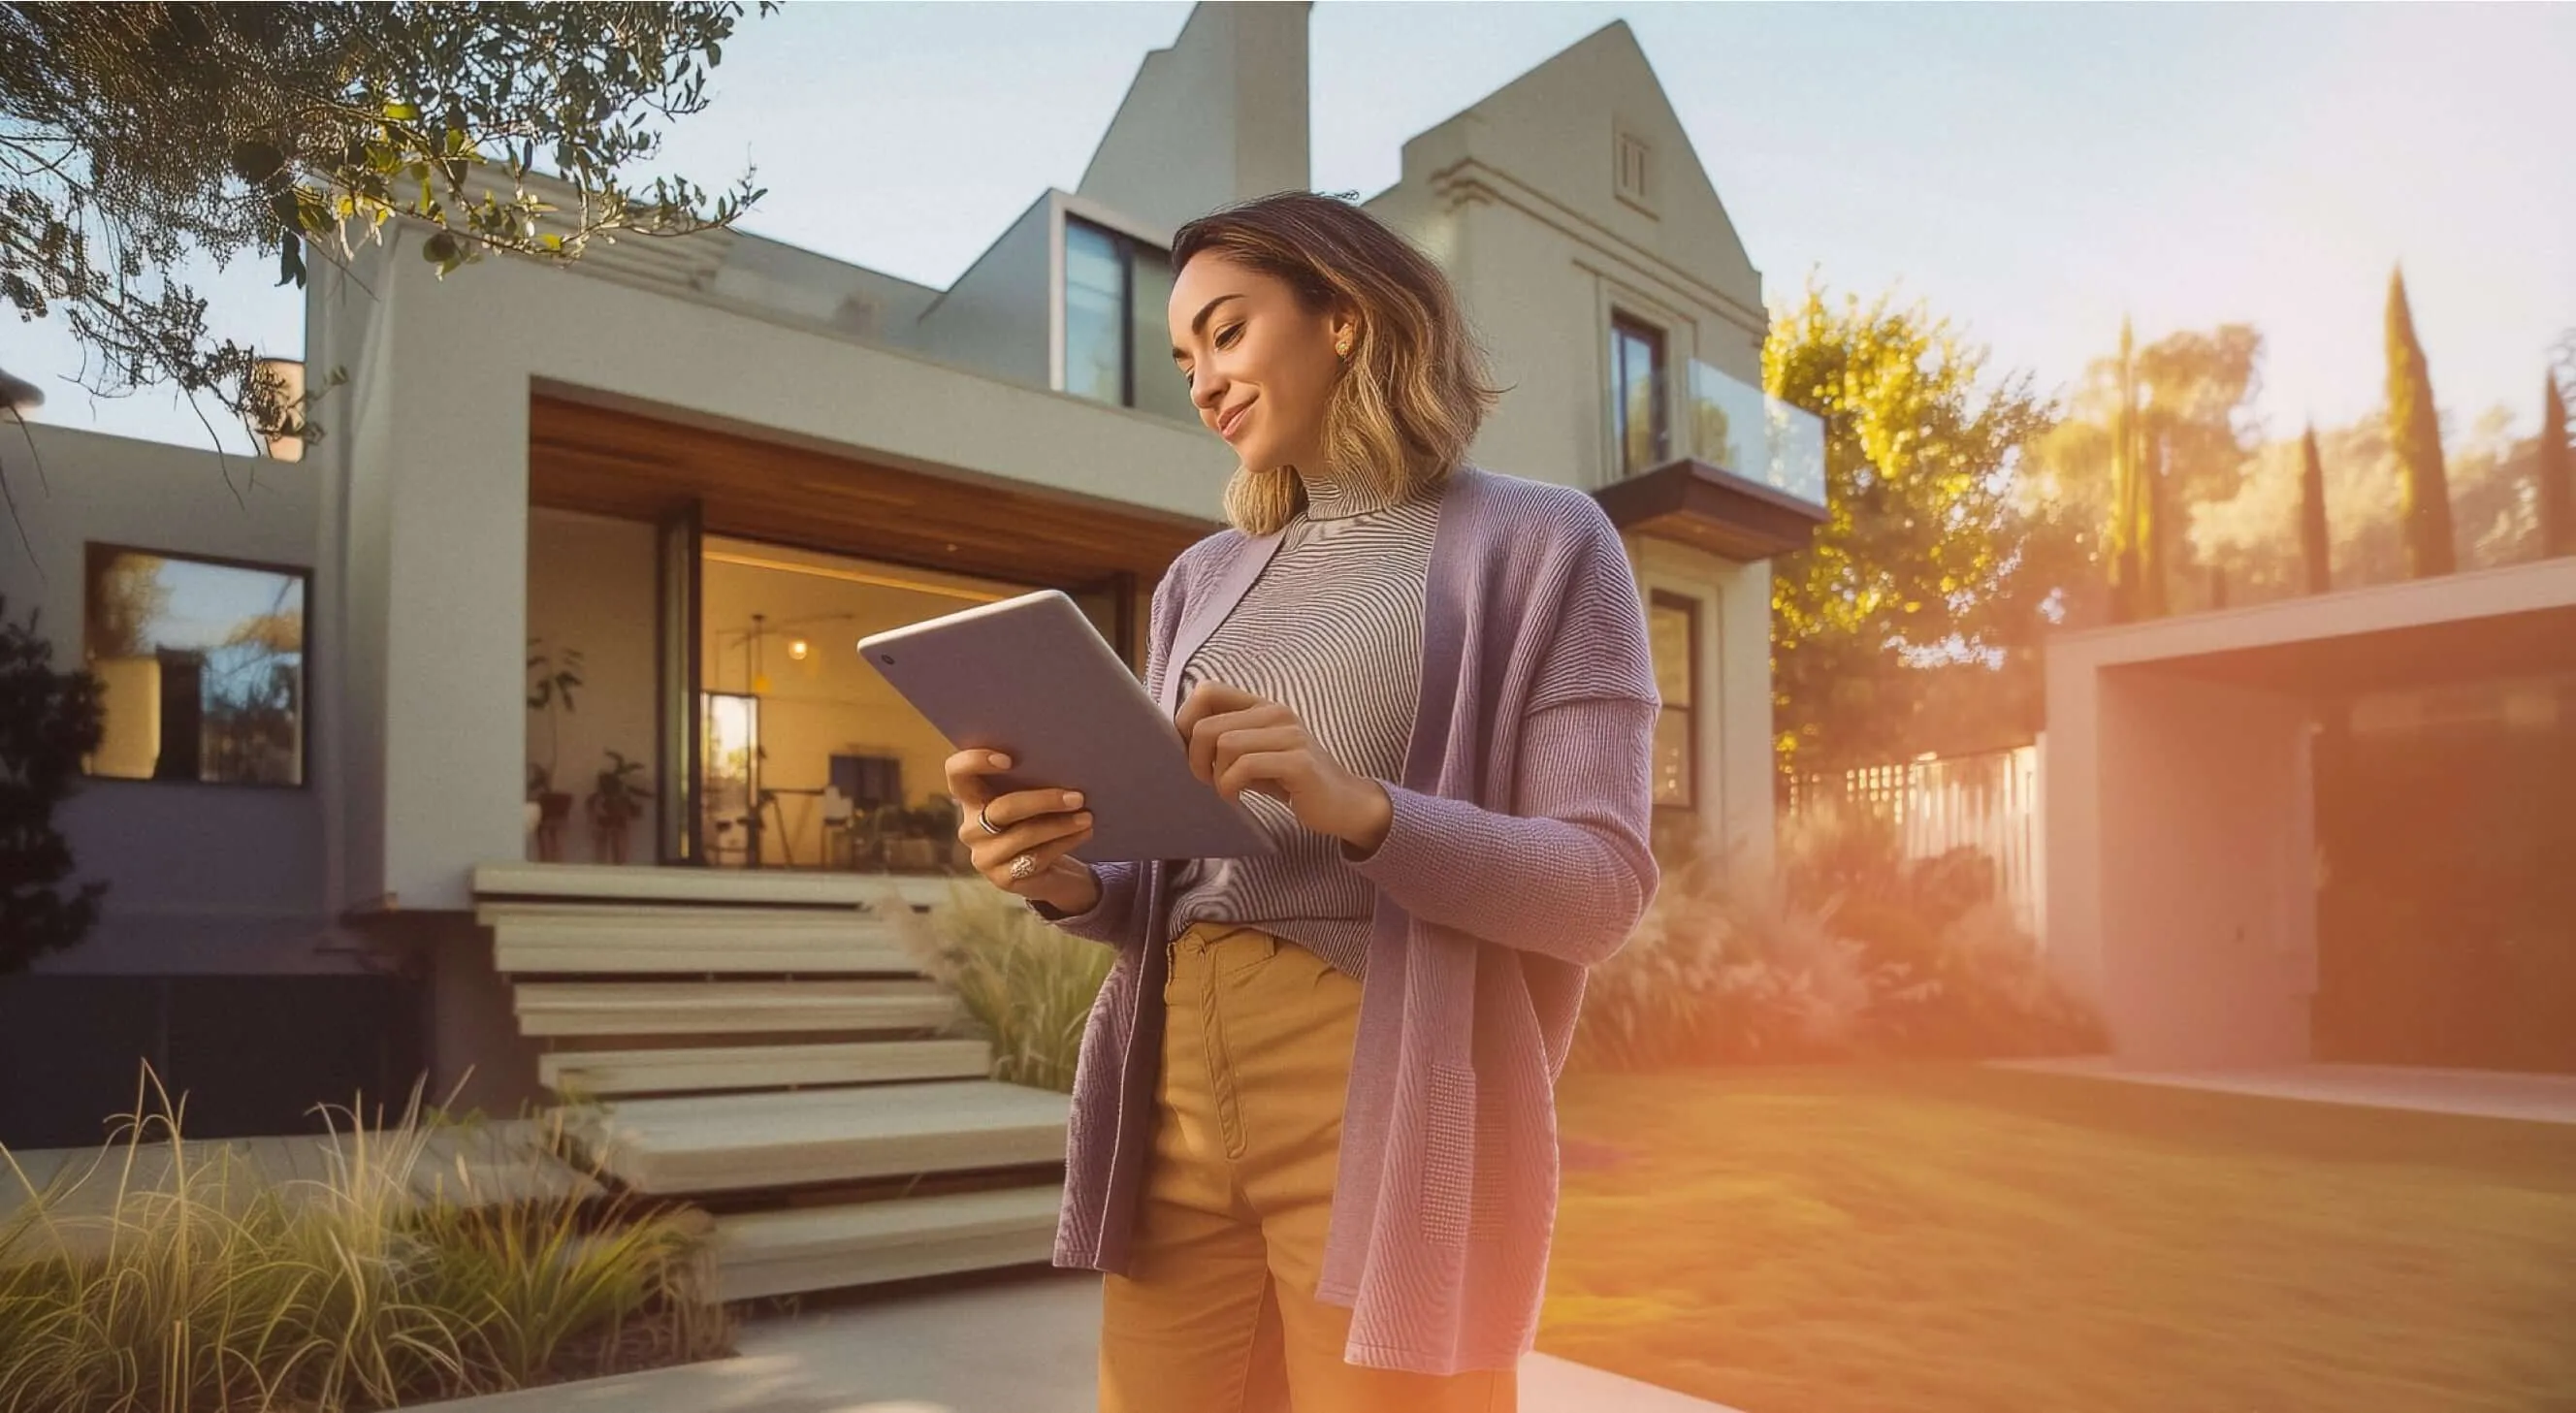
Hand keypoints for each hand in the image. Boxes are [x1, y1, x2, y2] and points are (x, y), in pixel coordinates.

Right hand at [944, 749, 1099, 910]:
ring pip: (1024, 835)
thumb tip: (1064, 764)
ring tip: (1086, 816)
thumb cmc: (1038, 822)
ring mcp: (984, 856)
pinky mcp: (1002, 879)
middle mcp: (970, 828)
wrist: (1047, 871)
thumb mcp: (1030, 800)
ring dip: (1060, 825)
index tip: (1009, 760)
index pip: (957, 773)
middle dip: (1042, 800)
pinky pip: (1036, 857)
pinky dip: (1063, 842)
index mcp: (971, 799)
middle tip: (1077, 796)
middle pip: (1002, 808)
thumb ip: (1031, 782)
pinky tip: (1083, 832)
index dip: (975, 761)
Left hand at [1175, 681, 1392, 852]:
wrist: (1341, 803)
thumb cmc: (1290, 780)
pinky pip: (1245, 767)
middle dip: (1195, 759)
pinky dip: (1231, 786)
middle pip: (1206, 726)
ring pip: (1224, 745)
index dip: (1186, 721)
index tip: (1192, 751)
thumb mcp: (1255, 753)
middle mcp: (1276, 713)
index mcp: (1261, 706)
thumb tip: (1180, 740)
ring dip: (1215, 776)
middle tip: (1206, 780)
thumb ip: (1226, 740)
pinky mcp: (1298, 761)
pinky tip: (1237, 798)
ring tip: (1226, 790)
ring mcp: (1290, 735)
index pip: (1206, 691)